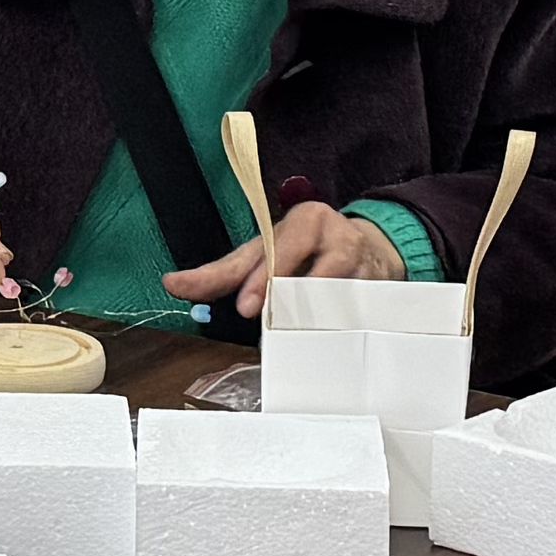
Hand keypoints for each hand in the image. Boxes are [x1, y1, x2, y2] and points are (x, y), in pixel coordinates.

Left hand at [162, 197, 400, 324]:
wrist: (371, 250)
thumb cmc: (305, 252)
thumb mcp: (265, 254)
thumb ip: (223, 273)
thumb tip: (173, 284)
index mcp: (306, 220)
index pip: (279, 249)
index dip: (262, 279)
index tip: (246, 308)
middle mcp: (338, 235)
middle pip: (312, 274)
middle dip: (285, 300)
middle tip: (266, 322)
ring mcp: (365, 263)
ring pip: (335, 296)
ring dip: (312, 317)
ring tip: (297, 331)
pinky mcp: (383, 288)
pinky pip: (358, 313)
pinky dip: (340, 326)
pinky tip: (330, 336)